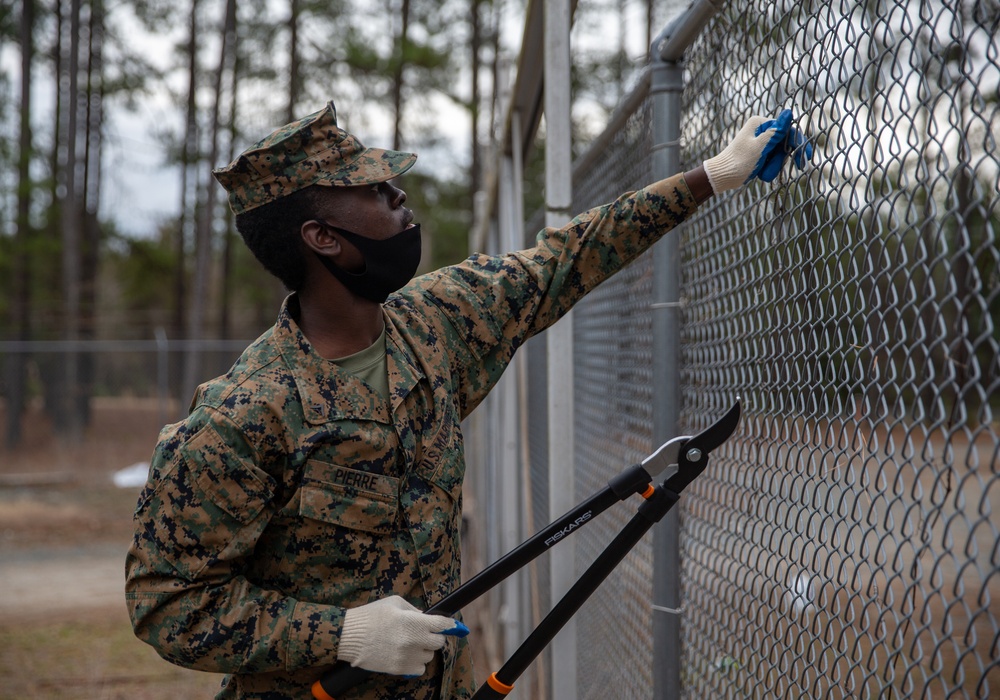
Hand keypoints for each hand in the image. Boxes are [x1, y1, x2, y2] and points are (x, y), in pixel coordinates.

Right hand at [338, 596, 468, 676]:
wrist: (349, 636)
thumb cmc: (371, 616)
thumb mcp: (395, 603)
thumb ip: (415, 610)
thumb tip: (427, 618)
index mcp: (414, 622)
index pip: (443, 624)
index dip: (451, 625)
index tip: (456, 626)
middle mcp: (414, 641)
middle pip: (439, 643)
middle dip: (434, 637)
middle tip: (424, 633)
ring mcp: (407, 657)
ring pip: (429, 656)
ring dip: (424, 650)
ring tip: (408, 643)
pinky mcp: (400, 669)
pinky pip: (419, 669)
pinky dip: (416, 663)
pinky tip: (406, 654)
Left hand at [703, 109, 811, 193]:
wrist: (721, 177)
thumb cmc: (738, 162)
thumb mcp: (760, 147)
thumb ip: (776, 132)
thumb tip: (789, 112)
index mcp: (760, 123)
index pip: (788, 130)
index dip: (798, 144)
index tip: (805, 158)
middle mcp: (761, 130)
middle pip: (784, 144)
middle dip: (779, 160)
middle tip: (769, 171)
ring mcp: (760, 142)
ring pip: (779, 154)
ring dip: (772, 166)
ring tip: (760, 173)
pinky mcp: (759, 153)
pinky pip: (772, 160)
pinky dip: (768, 168)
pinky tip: (758, 173)